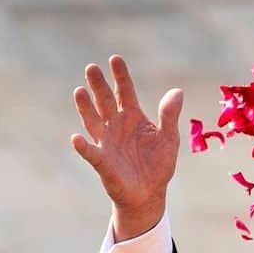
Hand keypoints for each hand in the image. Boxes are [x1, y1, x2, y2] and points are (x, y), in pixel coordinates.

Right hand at [71, 55, 182, 236]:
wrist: (150, 194)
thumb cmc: (159, 165)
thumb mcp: (169, 139)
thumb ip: (169, 115)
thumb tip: (177, 91)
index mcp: (133, 117)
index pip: (125, 92)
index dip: (121, 76)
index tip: (115, 59)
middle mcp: (116, 125)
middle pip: (106, 101)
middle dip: (99, 85)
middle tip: (91, 67)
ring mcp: (107, 142)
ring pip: (93, 121)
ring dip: (85, 108)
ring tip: (79, 92)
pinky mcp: (102, 162)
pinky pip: (91, 153)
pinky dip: (83, 147)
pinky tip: (76, 139)